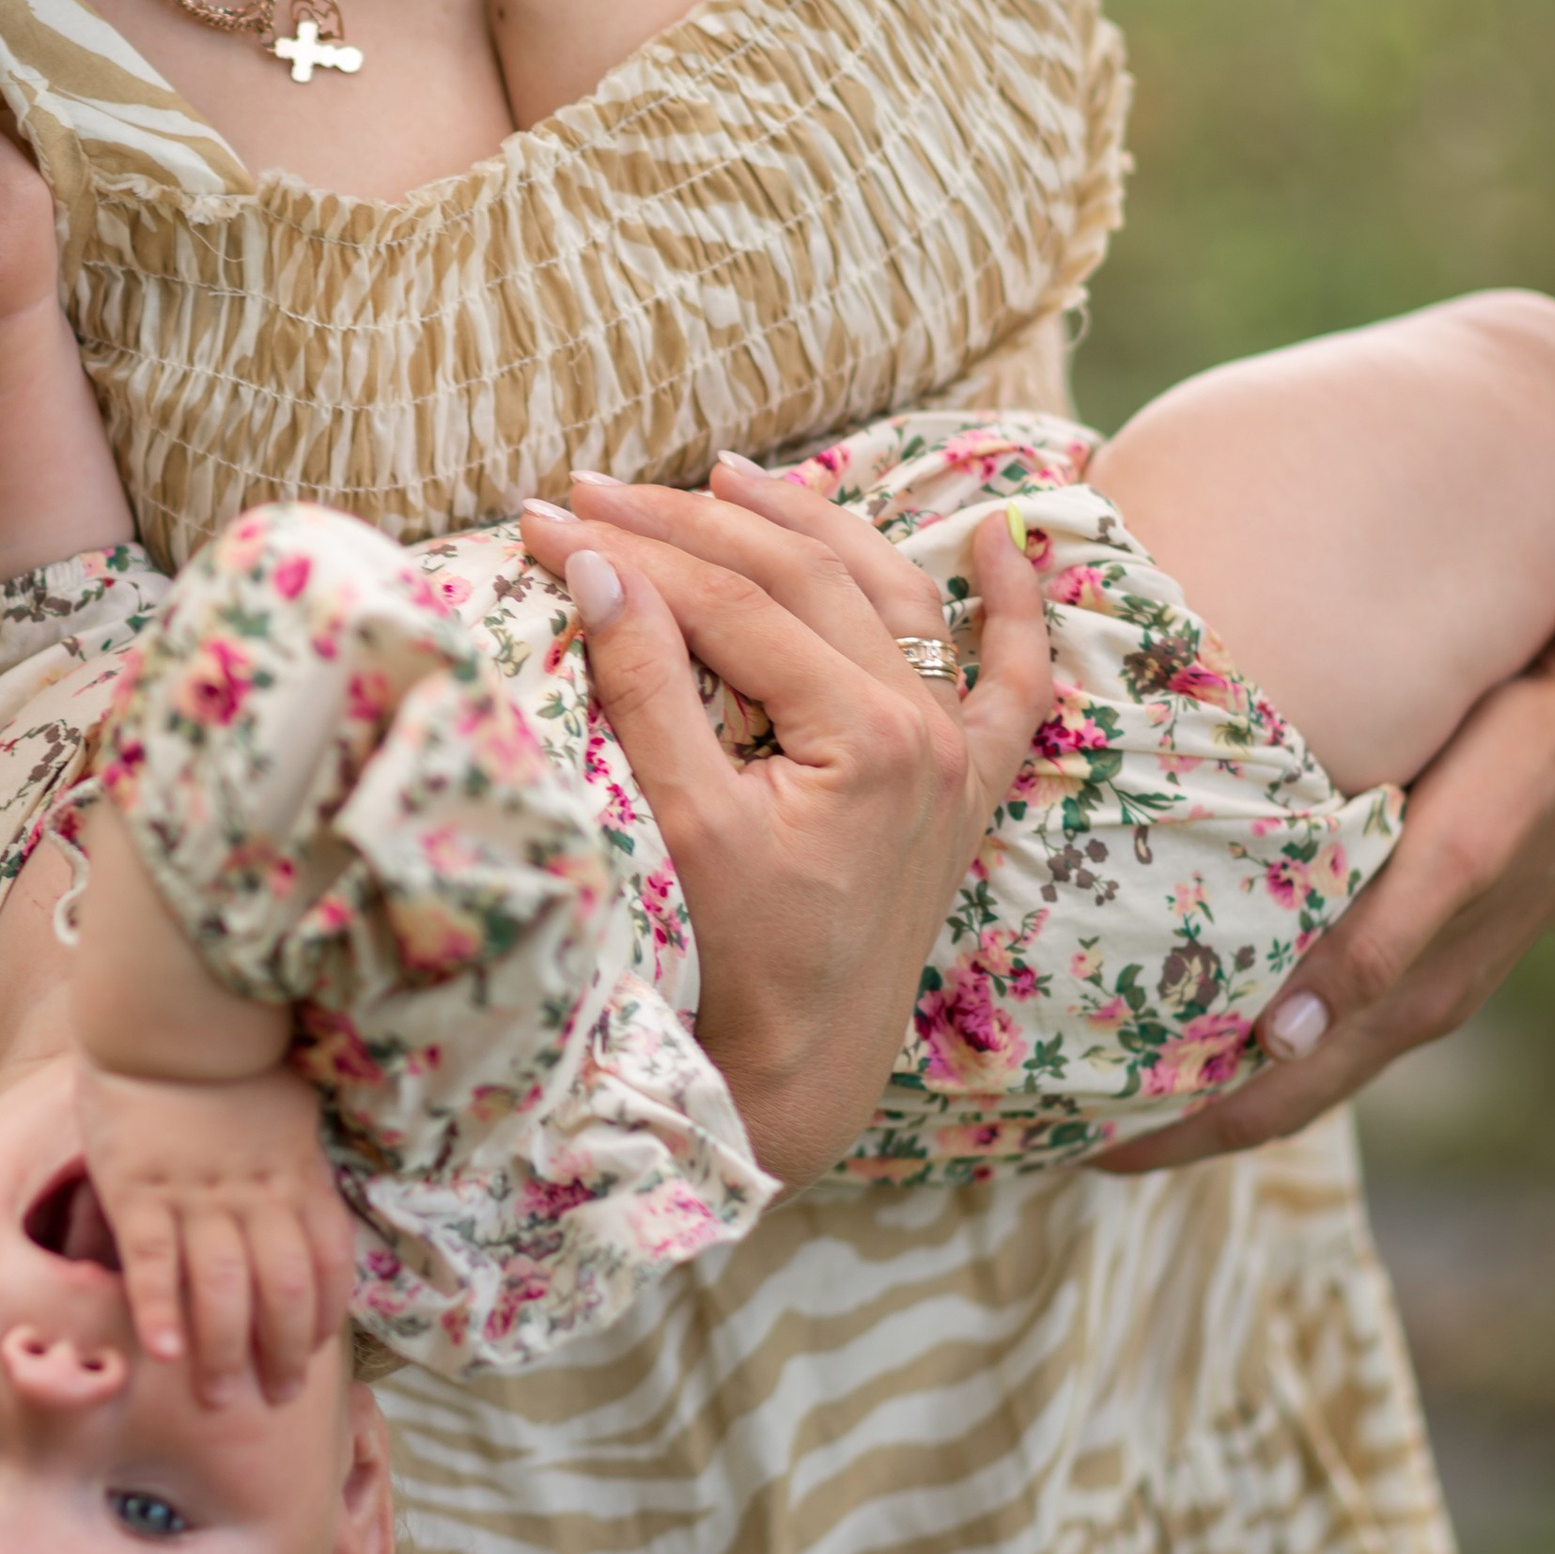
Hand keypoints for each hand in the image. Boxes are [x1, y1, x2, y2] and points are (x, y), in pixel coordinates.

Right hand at [78, 1056, 354, 1405]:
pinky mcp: (139, 1189)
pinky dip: (161, 1312)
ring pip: (222, 1290)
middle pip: (282, 1293)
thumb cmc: (231, 1057)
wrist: (167, 1014)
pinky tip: (163, 1355)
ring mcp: (197, 1195)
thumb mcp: (290, 1105)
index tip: (317, 1353)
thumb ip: (297, 1160)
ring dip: (224, 1353)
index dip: (326, 1317)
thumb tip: (308, 1204)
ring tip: (218, 1398)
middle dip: (282, 1355)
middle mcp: (255, 1193)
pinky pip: (153, 1263)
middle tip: (274, 1399)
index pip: (327, 1263)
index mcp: (298, 1173)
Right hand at [519, 459, 1053, 1182]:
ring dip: (808, 522)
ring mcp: (955, 755)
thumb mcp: (682, 826)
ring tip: (723, 474)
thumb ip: (647, 688)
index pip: (731, 603)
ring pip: (888, 592)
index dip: (627, 550)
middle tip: (591, 488)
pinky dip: (1014, 609)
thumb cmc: (734, 968)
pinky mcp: (964, 788)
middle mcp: (929, 729)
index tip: (540, 518)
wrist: (802, 1078)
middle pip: (801, 577)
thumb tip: (595, 565)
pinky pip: (1011, 683)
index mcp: (868, 737)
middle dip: (689, 521)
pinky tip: (1003, 543)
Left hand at [1101, 616, 1554, 1171]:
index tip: (1075, 1143)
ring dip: (1191, 1063)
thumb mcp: (1459, 851)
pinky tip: (1178, 981)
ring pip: (1277, 1052)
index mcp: (1396, 1008)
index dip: (1174, 1135)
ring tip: (1091, 1059)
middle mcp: (1390, 1010)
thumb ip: (1381, 941)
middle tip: (1052, 1112)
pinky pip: (1300, 996)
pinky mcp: (1395, 929)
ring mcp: (1396, 977)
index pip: (1264, 1108)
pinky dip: (1231, 1010)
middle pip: (1259, 1097)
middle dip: (1160, 1114)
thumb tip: (1285, 1042)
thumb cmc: (1531, 774)